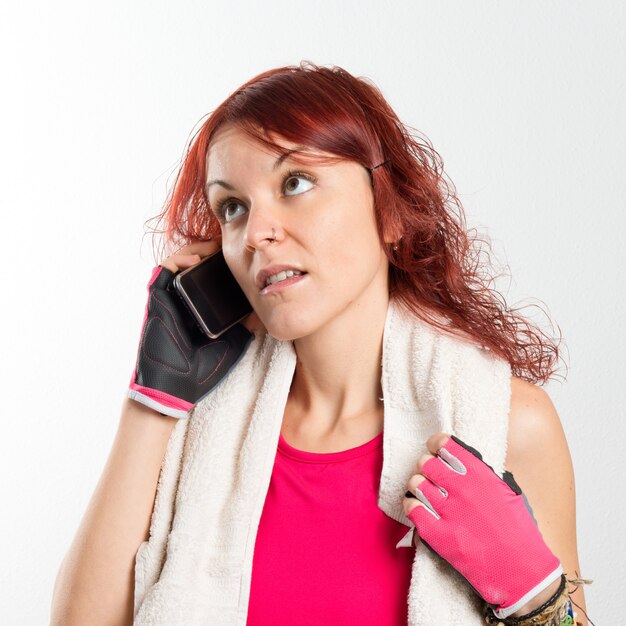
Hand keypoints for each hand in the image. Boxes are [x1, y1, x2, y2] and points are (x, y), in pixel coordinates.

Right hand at [127, 238, 256, 417]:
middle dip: (214, 251)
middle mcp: (186, 298)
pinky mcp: (157, 297)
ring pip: (182, 260)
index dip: (226, 263)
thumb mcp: (236, 340)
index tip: (243, 257)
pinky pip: (165, 268)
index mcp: (203, 306)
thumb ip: (247, 323)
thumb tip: (266, 307)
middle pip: (198, 263)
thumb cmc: (204, 367)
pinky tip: (195, 259)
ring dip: (198, 249)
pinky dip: (179, 258)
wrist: (179, 385)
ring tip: (215, 248)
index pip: (214, 276)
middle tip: (230, 247)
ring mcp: (171, 296)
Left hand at [403, 432, 561, 619]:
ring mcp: (448, 512)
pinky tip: (418, 509)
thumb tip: (460, 462)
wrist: (522, 573)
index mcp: (481, 475)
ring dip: (418, 486)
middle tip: (431, 475)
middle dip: (426, 467)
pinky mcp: (437, 535)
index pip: (445, 444)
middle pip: (426, 463)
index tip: (434, 448)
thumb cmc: (518, 533)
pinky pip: (411, 508)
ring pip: (416, 484)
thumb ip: (482, 475)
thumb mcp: (506, 492)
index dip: (435, 444)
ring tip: (425, 493)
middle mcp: (463, 489)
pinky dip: (411, 506)